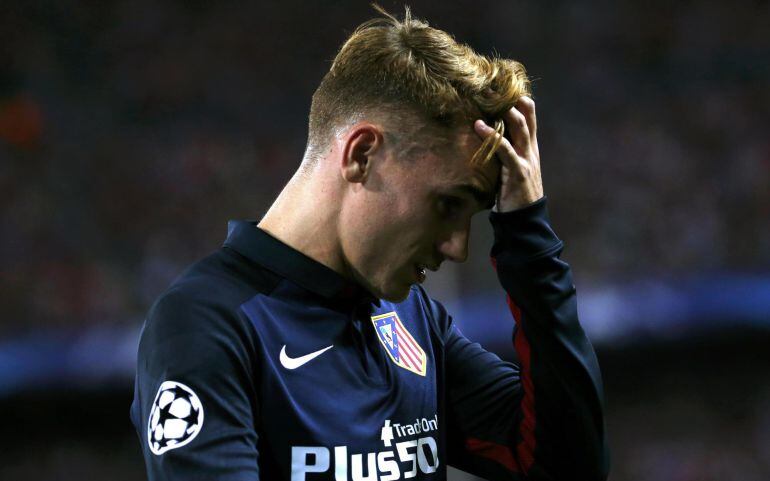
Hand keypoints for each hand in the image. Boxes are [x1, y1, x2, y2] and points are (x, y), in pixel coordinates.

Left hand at [474, 96, 543, 211]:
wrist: (524, 219)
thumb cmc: (513, 194)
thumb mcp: (510, 169)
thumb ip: (502, 153)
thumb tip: (483, 140)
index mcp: (529, 148)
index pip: (529, 117)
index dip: (519, 101)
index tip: (504, 87)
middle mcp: (530, 150)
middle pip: (527, 117)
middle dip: (514, 99)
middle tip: (495, 85)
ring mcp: (526, 159)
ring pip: (520, 128)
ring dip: (506, 112)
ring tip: (490, 99)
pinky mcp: (518, 171)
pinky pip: (505, 150)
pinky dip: (492, 136)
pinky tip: (479, 126)